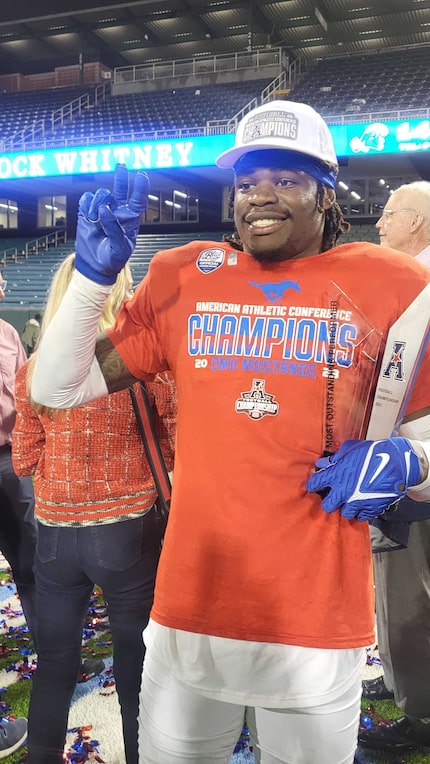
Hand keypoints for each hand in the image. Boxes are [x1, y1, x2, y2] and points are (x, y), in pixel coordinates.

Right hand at [75, 164, 148, 284]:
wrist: (95, 266)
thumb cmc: (112, 260)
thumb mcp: (119, 248)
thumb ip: (114, 228)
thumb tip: (105, 209)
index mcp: (130, 220)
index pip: (138, 201)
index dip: (140, 188)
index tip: (142, 176)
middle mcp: (117, 212)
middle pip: (121, 191)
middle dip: (121, 179)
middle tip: (121, 167)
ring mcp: (102, 211)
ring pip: (102, 194)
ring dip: (98, 202)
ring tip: (95, 217)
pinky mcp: (88, 212)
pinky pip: (87, 199)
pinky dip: (87, 205)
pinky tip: (89, 215)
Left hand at [306, 437, 420, 520]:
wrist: (396, 463)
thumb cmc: (372, 452)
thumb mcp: (350, 449)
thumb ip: (335, 458)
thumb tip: (324, 463)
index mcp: (335, 476)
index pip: (314, 484)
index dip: (313, 484)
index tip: (315, 484)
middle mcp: (343, 492)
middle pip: (327, 506)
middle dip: (329, 501)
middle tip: (334, 496)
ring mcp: (357, 503)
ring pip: (345, 513)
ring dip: (346, 507)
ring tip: (350, 501)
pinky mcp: (370, 509)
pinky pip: (362, 516)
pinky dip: (361, 512)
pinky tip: (363, 504)